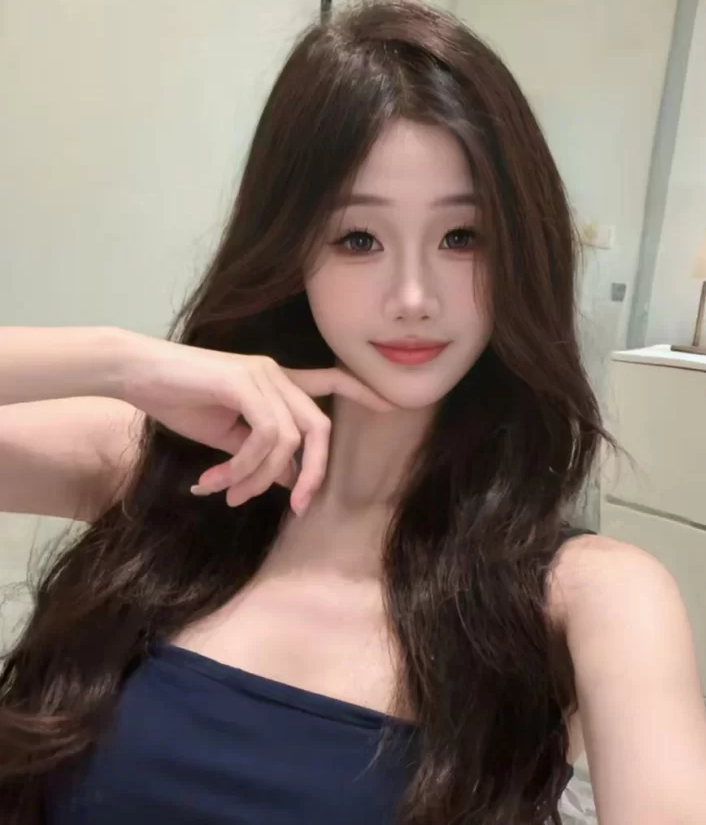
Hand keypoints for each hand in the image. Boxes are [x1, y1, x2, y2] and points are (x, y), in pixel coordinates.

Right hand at [120, 334, 392, 512]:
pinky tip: (217, 481)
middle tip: (297, 508)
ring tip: (228, 495)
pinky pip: (266, 436)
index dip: (361, 391)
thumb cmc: (178, 400)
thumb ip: (260, 452)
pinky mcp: (244, 381)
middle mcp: (276, 373)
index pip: (329, 380)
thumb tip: (288, 478)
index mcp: (275, 381)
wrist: (136, 374)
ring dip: (259, 478)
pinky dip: (245, 466)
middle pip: (320, 426)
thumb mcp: (226, 435)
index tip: (392, 405)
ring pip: (289, 440)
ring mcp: (262, 374)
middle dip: (314, 472)